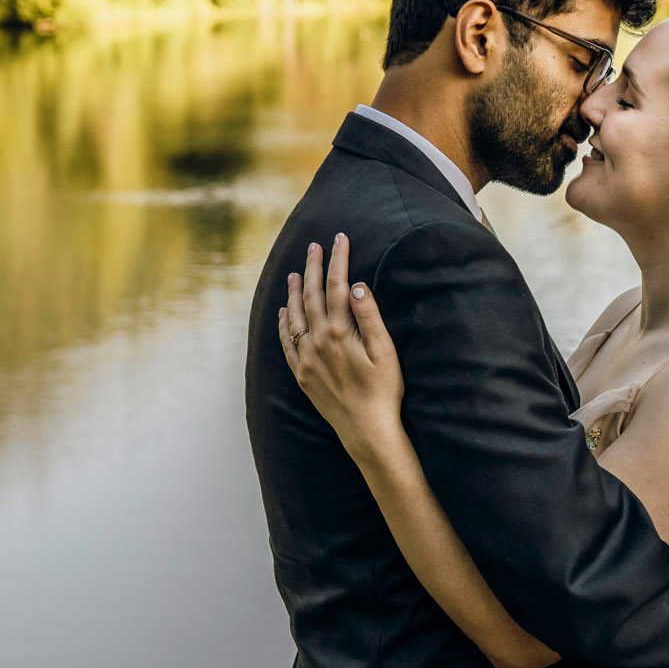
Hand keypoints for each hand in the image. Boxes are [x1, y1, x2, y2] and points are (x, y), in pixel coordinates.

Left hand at [279, 233, 403, 458]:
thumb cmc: (384, 390)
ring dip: (294, 291)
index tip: (339, 238)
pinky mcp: (301, 373)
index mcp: (340, 332)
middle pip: (312, 295)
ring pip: (294, 315)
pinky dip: (282, 323)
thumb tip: (357, 286)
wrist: (366, 429)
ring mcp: (306, 358)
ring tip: (294, 272)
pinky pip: (285, 341)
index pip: (338, 286)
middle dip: (313, 267)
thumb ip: (370, 317)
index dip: (338, 259)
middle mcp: (318, 341)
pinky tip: (283, 311)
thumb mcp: (386, 352)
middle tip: (313, 246)